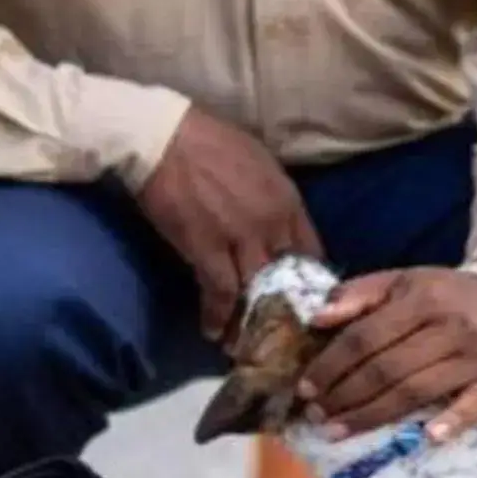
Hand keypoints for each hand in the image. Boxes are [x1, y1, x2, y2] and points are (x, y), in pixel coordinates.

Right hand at [135, 106, 324, 339]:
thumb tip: (278, 220)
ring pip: (257, 291)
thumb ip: (274, 196)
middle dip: (285, 307)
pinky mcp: (207, 249)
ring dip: (252, 319)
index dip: (308, 279)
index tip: (302, 299)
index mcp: (288, 200)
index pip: (312, 250)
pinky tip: (213, 332)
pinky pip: (220, 293)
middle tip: (278, 330)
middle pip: (288, 277)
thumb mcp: (260, 162)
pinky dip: (218, 316)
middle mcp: (272, 223)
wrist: (165, 136)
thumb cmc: (209, 142)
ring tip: (246, 341)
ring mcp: (242, 238)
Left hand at [297, 268, 476, 442]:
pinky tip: (426, 438)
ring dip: (373, 415)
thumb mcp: (404, 281)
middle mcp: (451, 326)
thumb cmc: (447, 296)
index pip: (366, 336)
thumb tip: (317, 319)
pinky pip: (472, 406)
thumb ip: (360, 294)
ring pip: (416, 391)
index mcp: (423, 297)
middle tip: (316, 415)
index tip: (306, 387)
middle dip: (345, 395)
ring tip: (339, 430)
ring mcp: (475, 357)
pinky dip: (451, 422)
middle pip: (387, 368)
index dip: (332, 364)